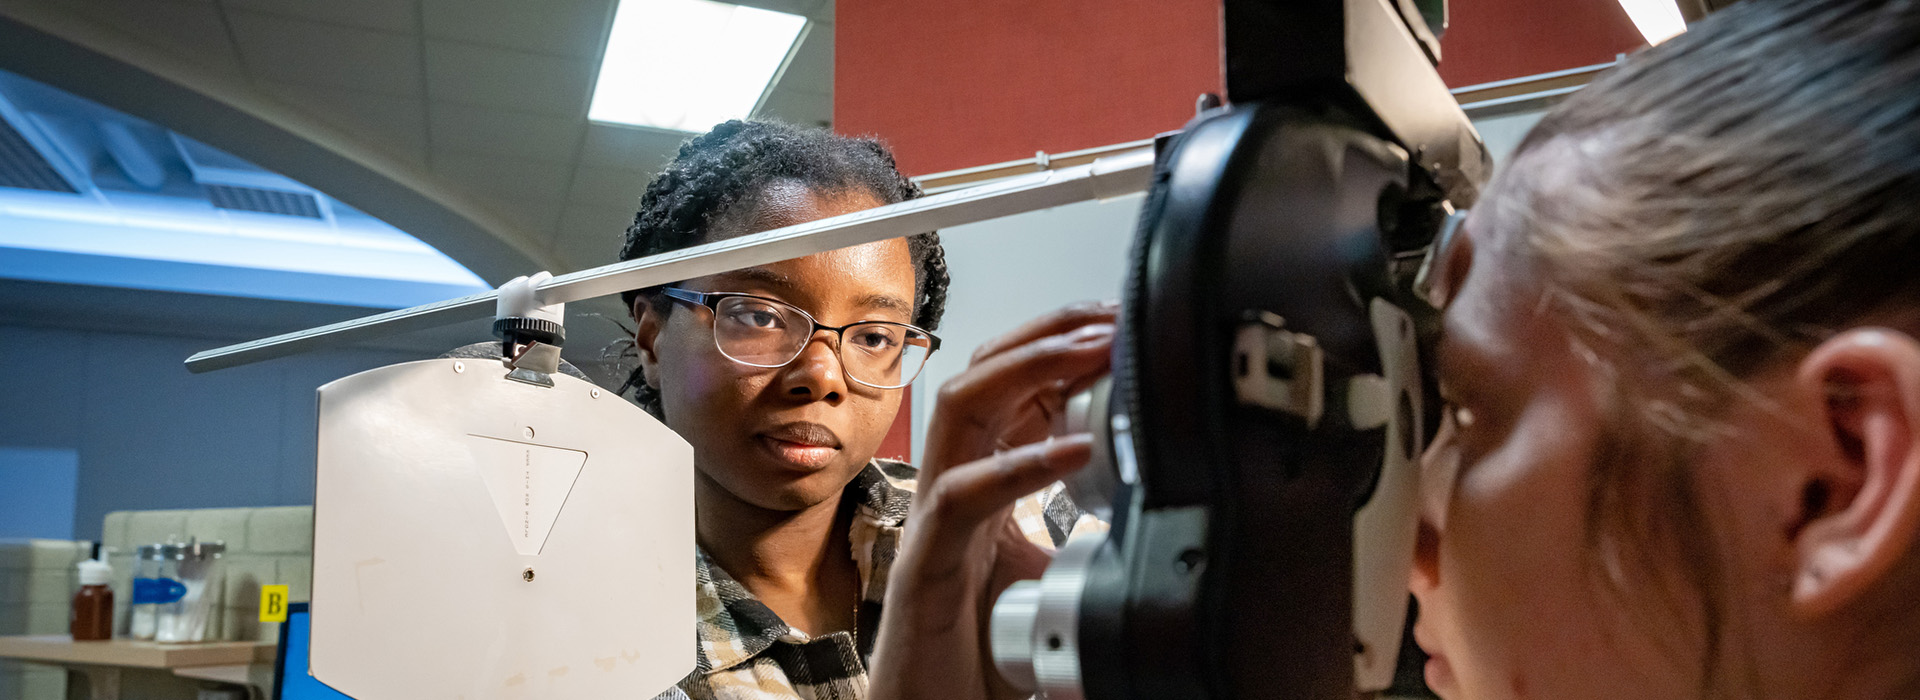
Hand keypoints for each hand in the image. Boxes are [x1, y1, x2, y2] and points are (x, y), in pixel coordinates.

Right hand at [868, 302, 1117, 699]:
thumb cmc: (984, 660)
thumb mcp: (1057, 585)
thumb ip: (1094, 548)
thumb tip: (1165, 534)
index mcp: (984, 488)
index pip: (1015, 391)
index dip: (1064, 349)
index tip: (1124, 327)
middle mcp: (954, 490)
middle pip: (985, 375)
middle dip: (1047, 333)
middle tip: (1110, 315)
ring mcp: (936, 522)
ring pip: (961, 408)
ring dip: (1027, 367)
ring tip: (1091, 350)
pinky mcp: (927, 564)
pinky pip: (963, 496)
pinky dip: (1019, 464)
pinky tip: (1074, 448)